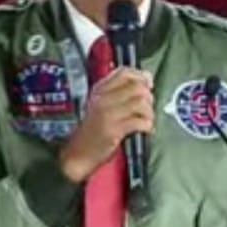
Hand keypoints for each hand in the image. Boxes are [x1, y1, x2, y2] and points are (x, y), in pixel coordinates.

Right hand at [58, 68, 153, 182]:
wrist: (78, 153)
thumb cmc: (93, 130)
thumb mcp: (101, 105)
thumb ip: (121, 91)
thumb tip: (148, 78)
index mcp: (99, 90)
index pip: (124, 72)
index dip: (140, 76)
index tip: (148, 85)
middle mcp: (103, 98)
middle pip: (136, 87)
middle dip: (148, 98)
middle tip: (146, 109)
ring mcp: (108, 114)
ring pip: (140, 103)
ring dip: (149, 113)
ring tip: (146, 120)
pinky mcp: (114, 130)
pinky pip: (140, 121)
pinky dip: (147, 125)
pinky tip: (145, 129)